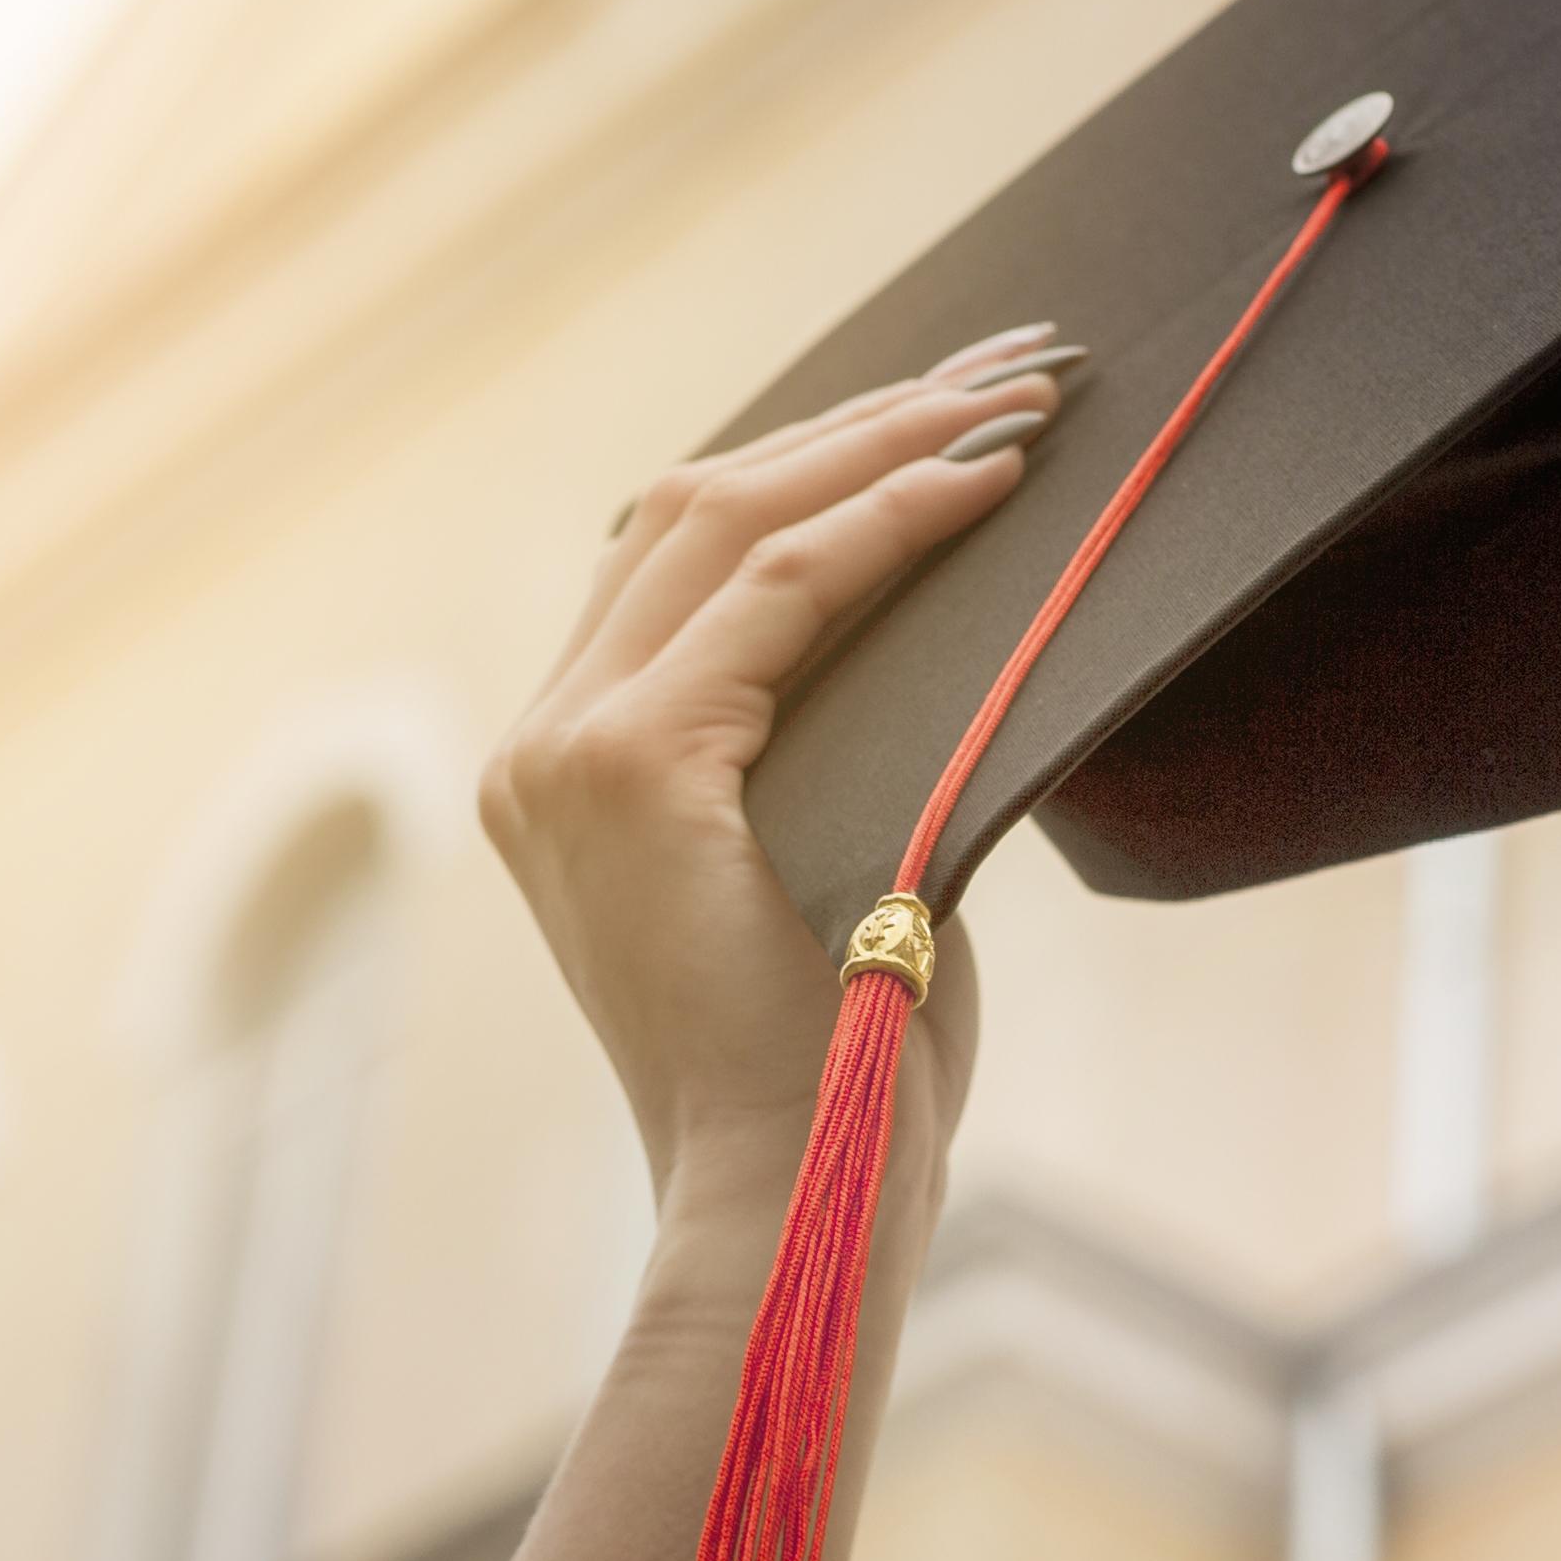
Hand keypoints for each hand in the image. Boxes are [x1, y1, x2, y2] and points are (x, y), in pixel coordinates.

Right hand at [481, 344, 1061, 1191]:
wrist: (794, 1197)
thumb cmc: (841, 1062)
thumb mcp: (834, 855)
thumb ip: (838, 737)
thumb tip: (954, 612)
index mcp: (565, 765)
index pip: (678, 553)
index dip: (821, 459)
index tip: (955, 405)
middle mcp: (538, 743)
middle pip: (692, 506)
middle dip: (863, 421)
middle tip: (1017, 362)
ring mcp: (565, 750)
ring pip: (726, 520)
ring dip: (885, 443)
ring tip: (1022, 398)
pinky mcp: (628, 768)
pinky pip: (777, 593)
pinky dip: (888, 523)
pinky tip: (988, 484)